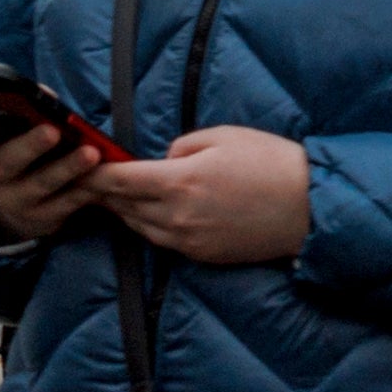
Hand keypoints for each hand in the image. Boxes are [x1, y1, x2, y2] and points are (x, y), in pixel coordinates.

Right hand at [0, 117, 99, 245]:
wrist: (24, 205)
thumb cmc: (22, 150)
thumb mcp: (15, 132)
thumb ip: (26, 112)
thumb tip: (44, 94)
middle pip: (4, 163)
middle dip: (28, 146)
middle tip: (52, 131)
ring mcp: (15, 200)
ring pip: (41, 184)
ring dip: (67, 168)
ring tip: (91, 152)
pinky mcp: (44, 217)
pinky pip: (68, 202)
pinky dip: (88, 187)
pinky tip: (105, 174)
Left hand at [97, 126, 309, 268]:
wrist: (312, 208)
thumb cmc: (273, 163)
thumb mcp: (227, 137)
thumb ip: (182, 146)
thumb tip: (162, 159)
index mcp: (179, 181)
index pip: (117, 179)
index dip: (92, 172)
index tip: (79, 164)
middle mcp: (175, 215)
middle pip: (121, 204)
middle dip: (102, 191)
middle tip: (88, 179)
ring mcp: (186, 239)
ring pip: (136, 225)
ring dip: (123, 209)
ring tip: (116, 196)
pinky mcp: (199, 254)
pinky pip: (159, 239)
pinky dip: (148, 225)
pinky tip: (150, 213)